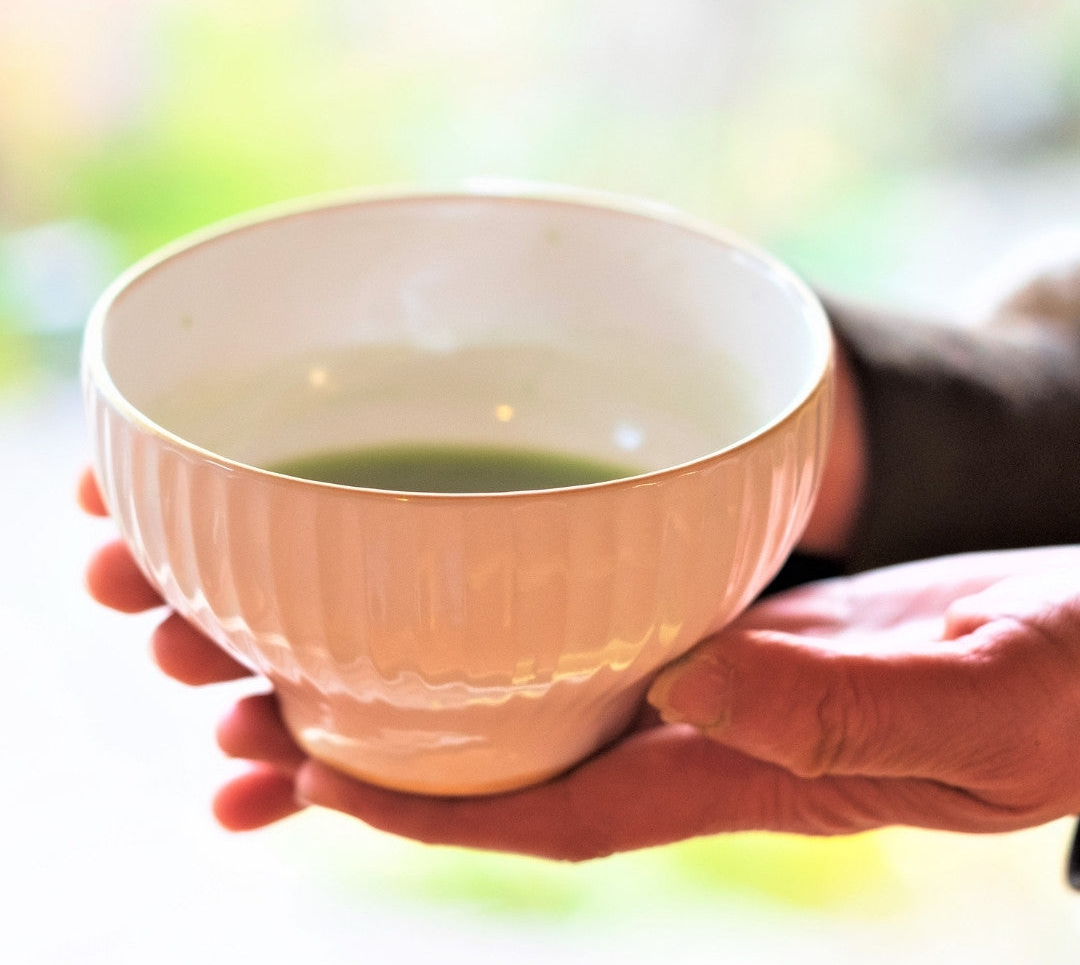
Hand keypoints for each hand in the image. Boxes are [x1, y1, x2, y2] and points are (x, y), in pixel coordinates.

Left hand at [80, 469, 1079, 858]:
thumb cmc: (1076, 678)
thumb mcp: (987, 696)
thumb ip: (848, 706)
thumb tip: (687, 681)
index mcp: (755, 766)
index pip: (555, 807)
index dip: (424, 807)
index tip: (297, 773)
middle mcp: (714, 720)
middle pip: (520, 746)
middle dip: (385, 743)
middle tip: (244, 700)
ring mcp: (725, 660)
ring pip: (549, 677)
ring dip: (431, 667)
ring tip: (303, 636)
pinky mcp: (746, 599)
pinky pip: (606, 607)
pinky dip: (523, 598)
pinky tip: (466, 569)